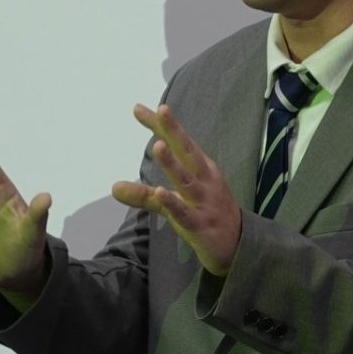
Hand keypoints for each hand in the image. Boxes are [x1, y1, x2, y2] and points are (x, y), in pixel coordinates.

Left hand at [111, 104, 241, 274]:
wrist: (239, 246)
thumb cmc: (206, 215)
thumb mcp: (175, 202)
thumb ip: (144, 194)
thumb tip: (113, 187)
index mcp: (200, 169)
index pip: (178, 142)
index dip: (160, 125)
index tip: (138, 108)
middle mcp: (204, 180)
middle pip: (188, 152)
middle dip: (174, 131)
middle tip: (162, 110)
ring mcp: (204, 202)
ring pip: (187, 180)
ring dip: (173, 163)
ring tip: (157, 146)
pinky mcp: (201, 225)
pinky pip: (185, 213)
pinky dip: (174, 203)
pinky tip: (162, 193)